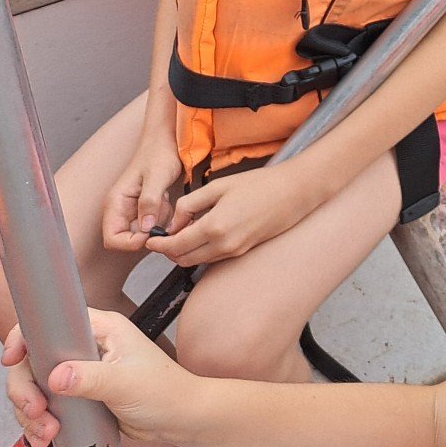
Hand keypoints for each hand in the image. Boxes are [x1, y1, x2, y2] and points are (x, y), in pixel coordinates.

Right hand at [4, 309, 193, 446]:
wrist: (178, 418)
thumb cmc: (164, 392)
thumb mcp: (126, 383)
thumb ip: (91, 378)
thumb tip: (56, 376)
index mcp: (102, 329)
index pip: (52, 322)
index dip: (25, 337)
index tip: (11, 360)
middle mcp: (87, 347)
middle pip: (34, 360)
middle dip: (26, 389)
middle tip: (35, 411)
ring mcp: (80, 372)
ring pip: (35, 386)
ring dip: (31, 412)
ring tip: (47, 432)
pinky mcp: (77, 396)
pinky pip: (45, 406)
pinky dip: (38, 423)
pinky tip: (43, 438)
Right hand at [102, 136, 184, 252]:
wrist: (167, 140)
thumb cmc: (159, 153)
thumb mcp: (157, 176)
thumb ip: (149, 201)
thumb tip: (145, 228)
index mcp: (115, 203)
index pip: (112, 239)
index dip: (131, 242)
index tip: (152, 232)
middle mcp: (121, 210)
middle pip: (128, 240)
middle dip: (149, 234)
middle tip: (163, 216)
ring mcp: (132, 210)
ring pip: (143, 234)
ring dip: (158, 225)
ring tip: (166, 204)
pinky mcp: (145, 209)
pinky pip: (153, 225)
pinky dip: (164, 219)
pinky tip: (169, 202)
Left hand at [145, 161, 322, 266]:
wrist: (295, 192)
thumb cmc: (260, 184)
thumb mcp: (219, 186)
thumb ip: (190, 204)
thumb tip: (174, 221)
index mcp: (214, 227)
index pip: (175, 246)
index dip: (158, 245)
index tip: (150, 239)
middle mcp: (224, 245)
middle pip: (183, 259)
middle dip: (168, 251)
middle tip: (162, 238)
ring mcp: (235, 251)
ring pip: (198, 261)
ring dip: (184, 252)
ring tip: (181, 234)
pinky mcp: (244, 251)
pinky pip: (214, 257)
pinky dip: (201, 251)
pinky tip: (202, 234)